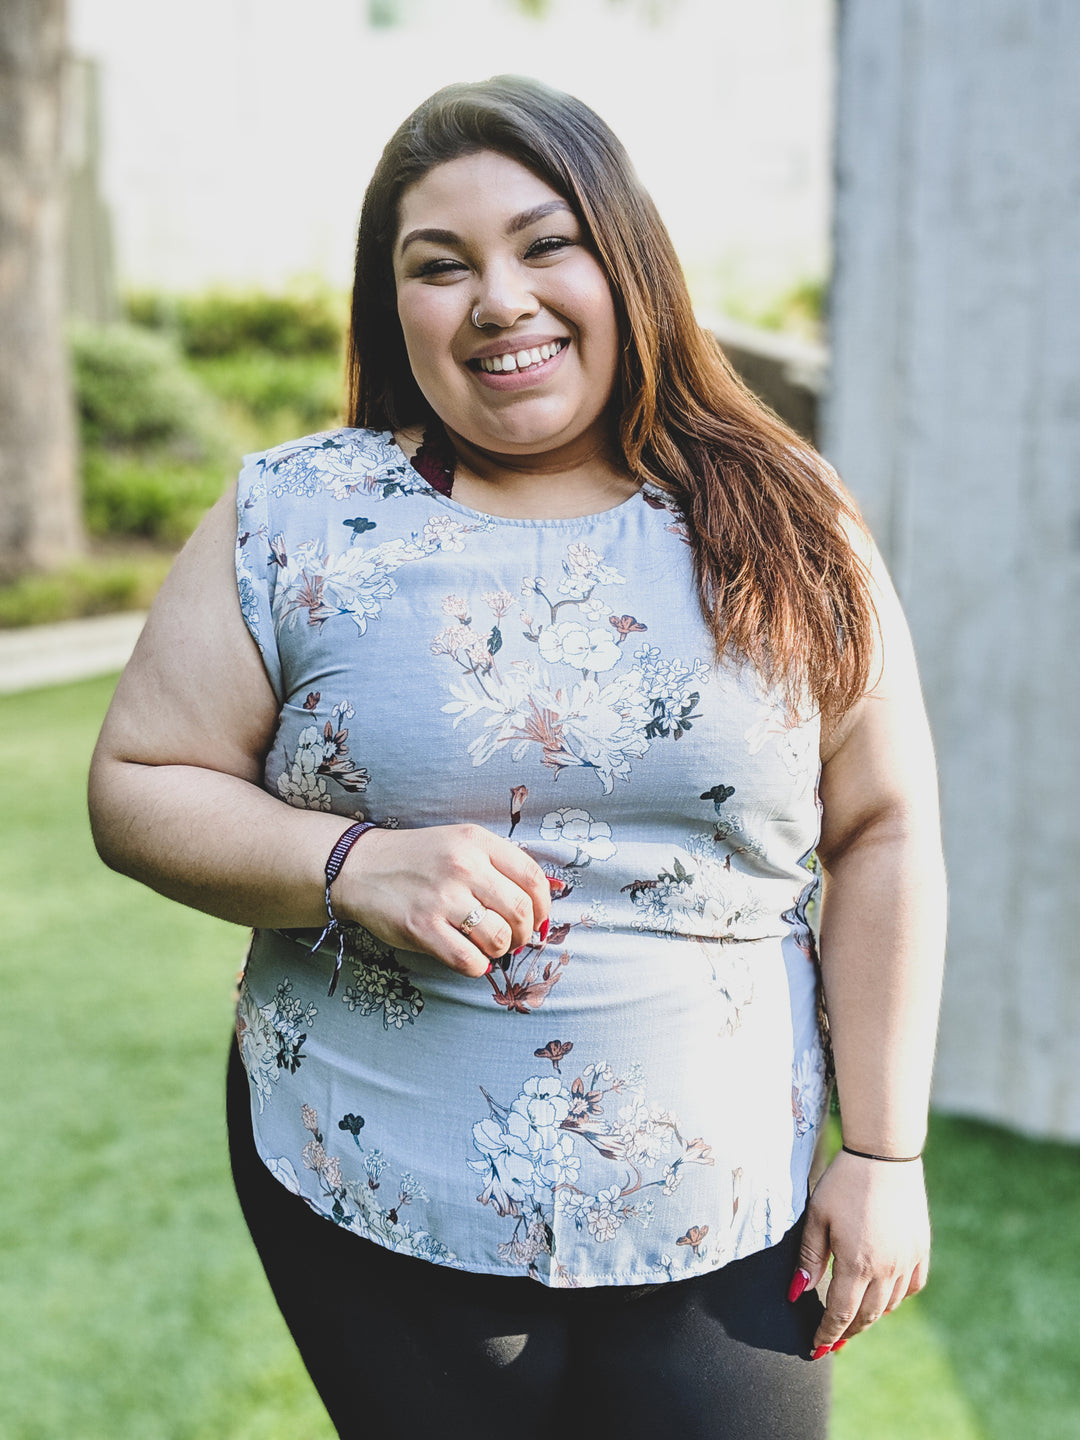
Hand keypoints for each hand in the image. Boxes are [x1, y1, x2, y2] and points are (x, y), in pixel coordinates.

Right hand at [334, 823, 551, 975]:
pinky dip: (476, 966)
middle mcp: (462, 865)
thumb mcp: (461, 844)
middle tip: (512, 937)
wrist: (361, 867)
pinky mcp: (421, 927)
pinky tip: (468, 957)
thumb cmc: (419, 859)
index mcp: (477, 841)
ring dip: (500, 950)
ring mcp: (441, 897)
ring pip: (498, 938)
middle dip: (523, 933)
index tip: (536, 919)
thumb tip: (543, 902)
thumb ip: (500, 865)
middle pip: (520, 911)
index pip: (532, 878)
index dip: (543, 906)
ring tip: (488, 946)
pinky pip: (468, 960)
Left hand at [791, 1148, 930, 1355]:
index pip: (841, 1314)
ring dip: (870, 1317)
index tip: (817, 1347)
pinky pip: (912, 1287)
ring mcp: (908, 1260)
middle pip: (867, 1316)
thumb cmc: (844, 1182)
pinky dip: (897, 1298)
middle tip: (833, 1342)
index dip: (827, 1333)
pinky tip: (885, 1298)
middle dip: (847, 1332)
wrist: (884, 1155)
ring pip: (890, 1305)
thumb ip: (809, 1258)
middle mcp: (887, 1269)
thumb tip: (797, 1293)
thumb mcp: (817, 1216)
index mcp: (857, 1264)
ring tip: (853, 1321)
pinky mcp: (921, 1248)